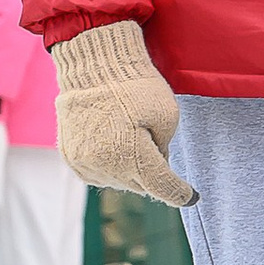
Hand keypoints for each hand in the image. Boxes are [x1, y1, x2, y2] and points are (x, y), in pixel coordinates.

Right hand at [51, 21, 194, 208]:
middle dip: (153, 174)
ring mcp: (85, 164)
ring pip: (119, 182)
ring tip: (129, 137)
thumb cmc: (136, 86)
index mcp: (135, 157)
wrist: (93, 67)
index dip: (181, 194)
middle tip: (154, 145)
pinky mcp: (71, 158)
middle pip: (141, 186)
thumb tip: (158, 166)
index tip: (192, 197)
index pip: (163, 187)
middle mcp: (107, 166)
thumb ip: (164, 148)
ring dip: (130, 171)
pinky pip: (98, 174)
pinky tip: (113, 144)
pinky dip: (110, 166)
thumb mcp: (167, 116)